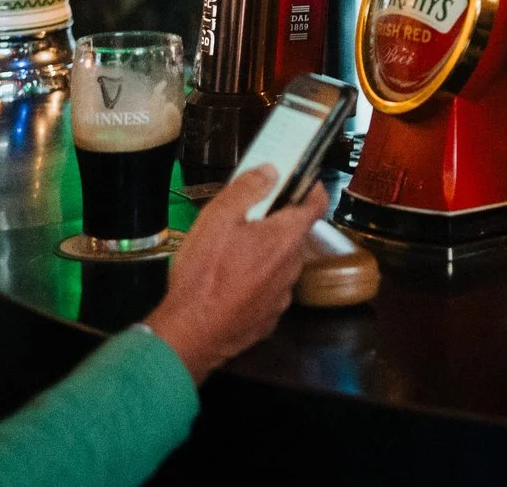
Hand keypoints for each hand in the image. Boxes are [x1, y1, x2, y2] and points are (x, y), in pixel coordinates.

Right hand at [144, 165, 324, 382]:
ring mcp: (282, 296)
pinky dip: (255, 282)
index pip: (316, 204)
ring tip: (230, 254)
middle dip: (275, 223)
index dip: (310, 188)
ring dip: (264, 254)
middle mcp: (292, 267)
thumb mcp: (217, 219)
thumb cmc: (203, 274)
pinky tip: (229, 284)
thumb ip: (247, 190)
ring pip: (280, 264)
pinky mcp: (268, 318)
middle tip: (245, 219)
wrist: (189, 335)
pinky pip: (268, 290)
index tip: (298, 180)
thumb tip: (271, 171)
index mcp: (285, 238)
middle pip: (293, 235)